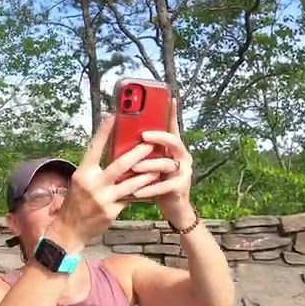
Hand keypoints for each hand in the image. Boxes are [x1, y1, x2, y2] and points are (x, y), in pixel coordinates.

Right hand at [50, 114, 163, 249]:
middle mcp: (93, 184)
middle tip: (150, 144)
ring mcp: (103, 199)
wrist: (70, 229)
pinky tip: (152, 187)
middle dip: (137, 154)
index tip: (113, 116)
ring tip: (159, 168)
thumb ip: (95, 168)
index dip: (103, 131)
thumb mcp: (80, 181)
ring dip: (147, 175)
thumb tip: (112, 152)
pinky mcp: (112, 211)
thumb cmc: (77, 201)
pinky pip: (131, 199)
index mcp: (82, 173)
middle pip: (119, 165)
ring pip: (131, 184)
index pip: (94, 148)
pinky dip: (141, 192)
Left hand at [129, 97, 195, 226]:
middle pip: (174, 141)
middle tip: (142, 135)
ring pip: (167, 164)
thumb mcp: (149, 162)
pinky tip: (136, 191)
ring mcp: (183, 171)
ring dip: (149, 165)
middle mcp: (181, 156)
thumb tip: (121, 133)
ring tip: (133, 167)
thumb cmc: (156, 180)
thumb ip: (142, 149)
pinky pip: (165, 186)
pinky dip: (149, 188)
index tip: (170, 99)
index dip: (172, 113)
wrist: (172, 206)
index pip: (172, 127)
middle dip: (158, 137)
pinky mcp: (180, 187)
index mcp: (173, 147)